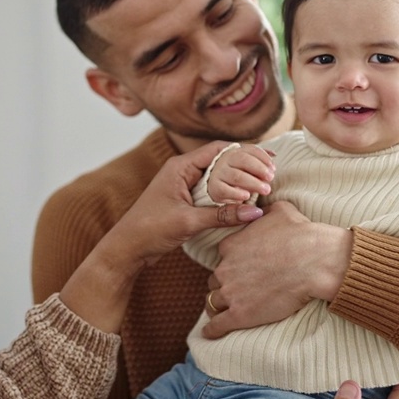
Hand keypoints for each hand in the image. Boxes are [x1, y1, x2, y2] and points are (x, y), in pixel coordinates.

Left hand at [99, 141, 263, 262]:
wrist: (127, 248)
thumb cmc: (149, 230)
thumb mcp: (188, 222)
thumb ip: (221, 215)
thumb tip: (255, 211)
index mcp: (180, 167)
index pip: (219, 150)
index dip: (245, 152)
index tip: (268, 156)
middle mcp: (182, 171)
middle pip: (221, 160)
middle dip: (246, 164)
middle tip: (272, 168)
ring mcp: (184, 185)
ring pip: (218, 176)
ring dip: (239, 178)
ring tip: (264, 181)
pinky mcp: (185, 200)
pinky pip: (213, 191)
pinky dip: (229, 193)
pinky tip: (246, 198)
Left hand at [201, 201, 351, 337]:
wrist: (314, 261)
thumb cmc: (301, 234)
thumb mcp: (281, 210)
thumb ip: (267, 210)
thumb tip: (267, 205)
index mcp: (230, 245)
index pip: (221, 258)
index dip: (229, 264)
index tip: (238, 269)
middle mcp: (225, 269)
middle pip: (214, 281)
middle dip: (223, 286)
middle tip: (235, 292)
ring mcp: (231, 293)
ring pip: (213, 302)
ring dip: (216, 307)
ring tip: (221, 313)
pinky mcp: (239, 314)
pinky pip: (216, 325)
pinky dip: (212, 330)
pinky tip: (212, 333)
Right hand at [208, 144, 274, 204]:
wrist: (218, 188)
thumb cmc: (239, 175)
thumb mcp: (248, 165)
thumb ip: (260, 159)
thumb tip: (274, 154)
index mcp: (235, 152)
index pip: (251, 150)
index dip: (264, 158)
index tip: (274, 168)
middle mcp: (225, 160)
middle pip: (244, 160)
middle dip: (260, 169)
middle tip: (271, 178)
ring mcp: (219, 173)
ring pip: (237, 176)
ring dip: (253, 183)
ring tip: (266, 190)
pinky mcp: (214, 188)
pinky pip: (225, 190)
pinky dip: (237, 193)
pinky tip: (247, 196)